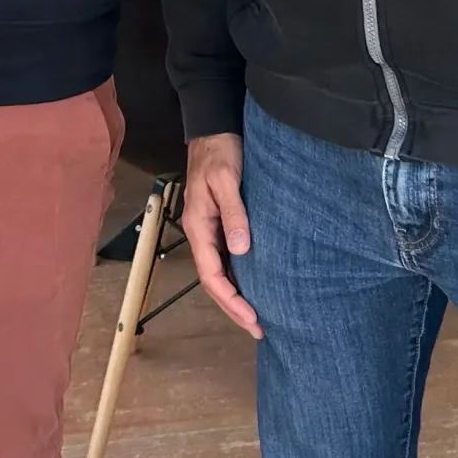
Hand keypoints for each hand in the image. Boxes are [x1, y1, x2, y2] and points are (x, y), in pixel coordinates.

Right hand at [182, 133, 260, 337]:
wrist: (214, 129)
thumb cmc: (220, 151)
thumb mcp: (226, 179)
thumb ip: (234, 214)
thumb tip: (241, 249)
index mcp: (199, 226)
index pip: (211, 275)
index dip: (230, 300)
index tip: (252, 318)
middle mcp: (202, 232)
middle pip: (215, 280)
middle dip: (234, 307)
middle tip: (259, 329)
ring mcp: (210, 228)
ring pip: (221, 271)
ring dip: (237, 295)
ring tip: (258, 316)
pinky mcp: (221, 222)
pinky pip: (227, 258)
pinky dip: (240, 277)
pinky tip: (255, 285)